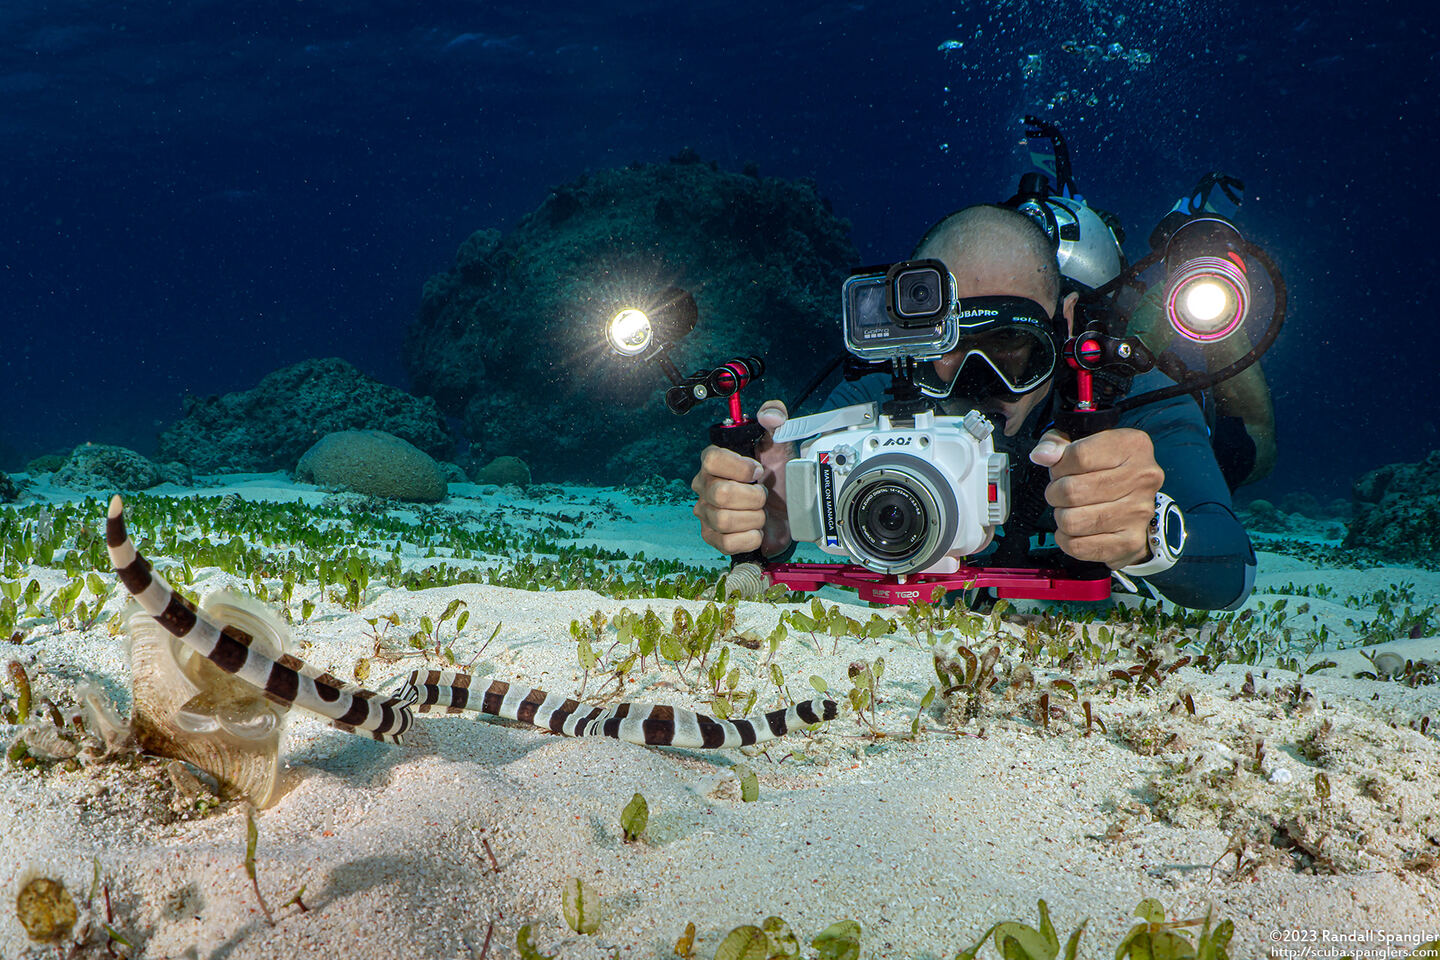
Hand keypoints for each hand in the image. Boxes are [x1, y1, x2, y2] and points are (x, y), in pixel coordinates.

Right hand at [690, 400, 793, 557]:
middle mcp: (704, 486)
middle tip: (763, 495)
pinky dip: (750, 538)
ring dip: (754, 518)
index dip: (740, 467)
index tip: (759, 471)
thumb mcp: (781, 444)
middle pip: (721, 494)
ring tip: (761, 512)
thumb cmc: (779, 477)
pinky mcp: (713, 538)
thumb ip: (777, 418)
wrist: (788, 513)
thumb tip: (769, 415)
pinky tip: (756, 530)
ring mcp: (706, 513)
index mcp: (714, 461)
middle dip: (753, 497)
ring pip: (725, 520)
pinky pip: (727, 542)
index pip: (712, 459)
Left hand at [1030, 427, 1163, 568]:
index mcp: (1132, 446)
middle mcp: (1142, 478)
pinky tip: (1074, 530)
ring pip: (1072, 521)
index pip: (1079, 456)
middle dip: (1055, 493)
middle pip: (1072, 491)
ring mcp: (1139, 512)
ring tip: (1069, 510)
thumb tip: (1041, 455)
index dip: (1058, 467)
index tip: (1059, 471)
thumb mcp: (1082, 445)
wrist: (1135, 505)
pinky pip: (1078, 546)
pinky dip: (1066, 540)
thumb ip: (1057, 444)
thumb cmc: (1104, 471)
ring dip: (1061, 517)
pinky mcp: (1131, 541)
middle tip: (1060, 494)